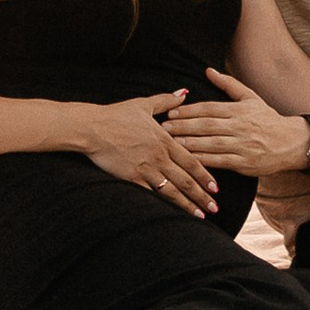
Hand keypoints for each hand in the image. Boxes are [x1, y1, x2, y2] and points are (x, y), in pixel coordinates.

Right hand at [76, 93, 219, 213]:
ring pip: (171, 191)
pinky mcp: (131, 178)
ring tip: (199, 216)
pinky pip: (150, 194)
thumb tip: (183, 94)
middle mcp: (158, 157)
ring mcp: (145, 169)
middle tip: (214, 208)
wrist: (92, 128)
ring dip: (186, 205)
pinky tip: (171, 215)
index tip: (216, 188)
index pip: (192, 161)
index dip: (205, 176)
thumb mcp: (144, 104)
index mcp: (164, 140)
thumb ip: (166, 101)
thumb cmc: (116, 115)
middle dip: (201, 196)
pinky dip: (162, 205)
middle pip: (185, 180)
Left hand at [159, 69, 309, 175]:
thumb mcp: (251, 98)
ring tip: (170, 143)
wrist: (292, 143)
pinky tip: (188, 160)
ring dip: (188, 143)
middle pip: (207, 125)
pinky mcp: (244, 163)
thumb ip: (229, 84)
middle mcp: (241, 126)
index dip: (188, 111)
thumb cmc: (268, 119)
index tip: (170, 112)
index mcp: (240, 110)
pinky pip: (220, 161)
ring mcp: (243, 145)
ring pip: (210, 144)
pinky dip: (203, 161)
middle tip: (163, 128)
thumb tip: (208, 71)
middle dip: (183, 126)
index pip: (210, 108)